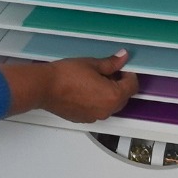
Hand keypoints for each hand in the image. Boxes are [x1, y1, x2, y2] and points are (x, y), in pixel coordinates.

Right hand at [0, 50, 139, 122]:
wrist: (45, 87)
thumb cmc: (66, 76)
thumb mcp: (92, 64)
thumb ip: (111, 63)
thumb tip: (122, 58)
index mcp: (113, 96)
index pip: (132, 86)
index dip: (129, 74)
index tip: (122, 67)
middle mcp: (106, 110)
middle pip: (123, 98)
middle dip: (119, 85)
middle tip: (108, 72)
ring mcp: (95, 117)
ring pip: (110, 105)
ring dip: (108, 94)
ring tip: (94, 80)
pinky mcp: (84, 119)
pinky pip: (97, 110)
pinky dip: (96, 101)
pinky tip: (85, 90)